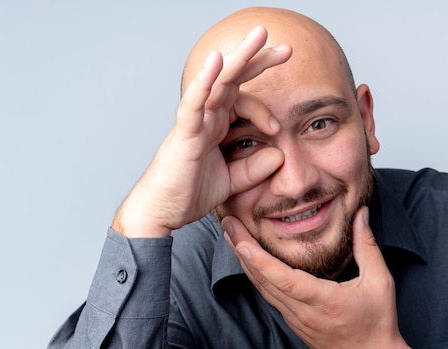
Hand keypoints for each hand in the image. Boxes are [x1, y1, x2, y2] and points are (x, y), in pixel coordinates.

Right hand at [112, 27, 291, 236]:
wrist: (162, 212)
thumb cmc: (189, 192)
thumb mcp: (233, 182)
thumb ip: (254, 168)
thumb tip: (280, 154)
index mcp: (217, 125)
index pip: (244, 99)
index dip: (265, 108)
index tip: (278, 129)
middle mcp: (206, 117)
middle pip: (233, 79)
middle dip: (258, 59)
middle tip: (286, 47)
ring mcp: (194, 122)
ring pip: (216, 82)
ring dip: (239, 57)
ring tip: (259, 36)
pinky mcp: (183, 135)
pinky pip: (193, 104)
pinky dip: (204, 82)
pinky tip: (217, 61)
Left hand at [222, 206, 418, 348]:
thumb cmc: (378, 323)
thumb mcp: (380, 282)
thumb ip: (367, 246)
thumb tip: (361, 214)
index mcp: (323, 301)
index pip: (284, 279)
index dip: (260, 261)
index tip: (240, 241)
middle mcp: (303, 313)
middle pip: (264, 281)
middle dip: (242, 251)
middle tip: (227, 225)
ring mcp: (296, 321)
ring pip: (263, 290)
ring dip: (246, 264)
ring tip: (232, 238)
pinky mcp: (295, 325)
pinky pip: (270, 298)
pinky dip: (258, 278)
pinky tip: (251, 263)